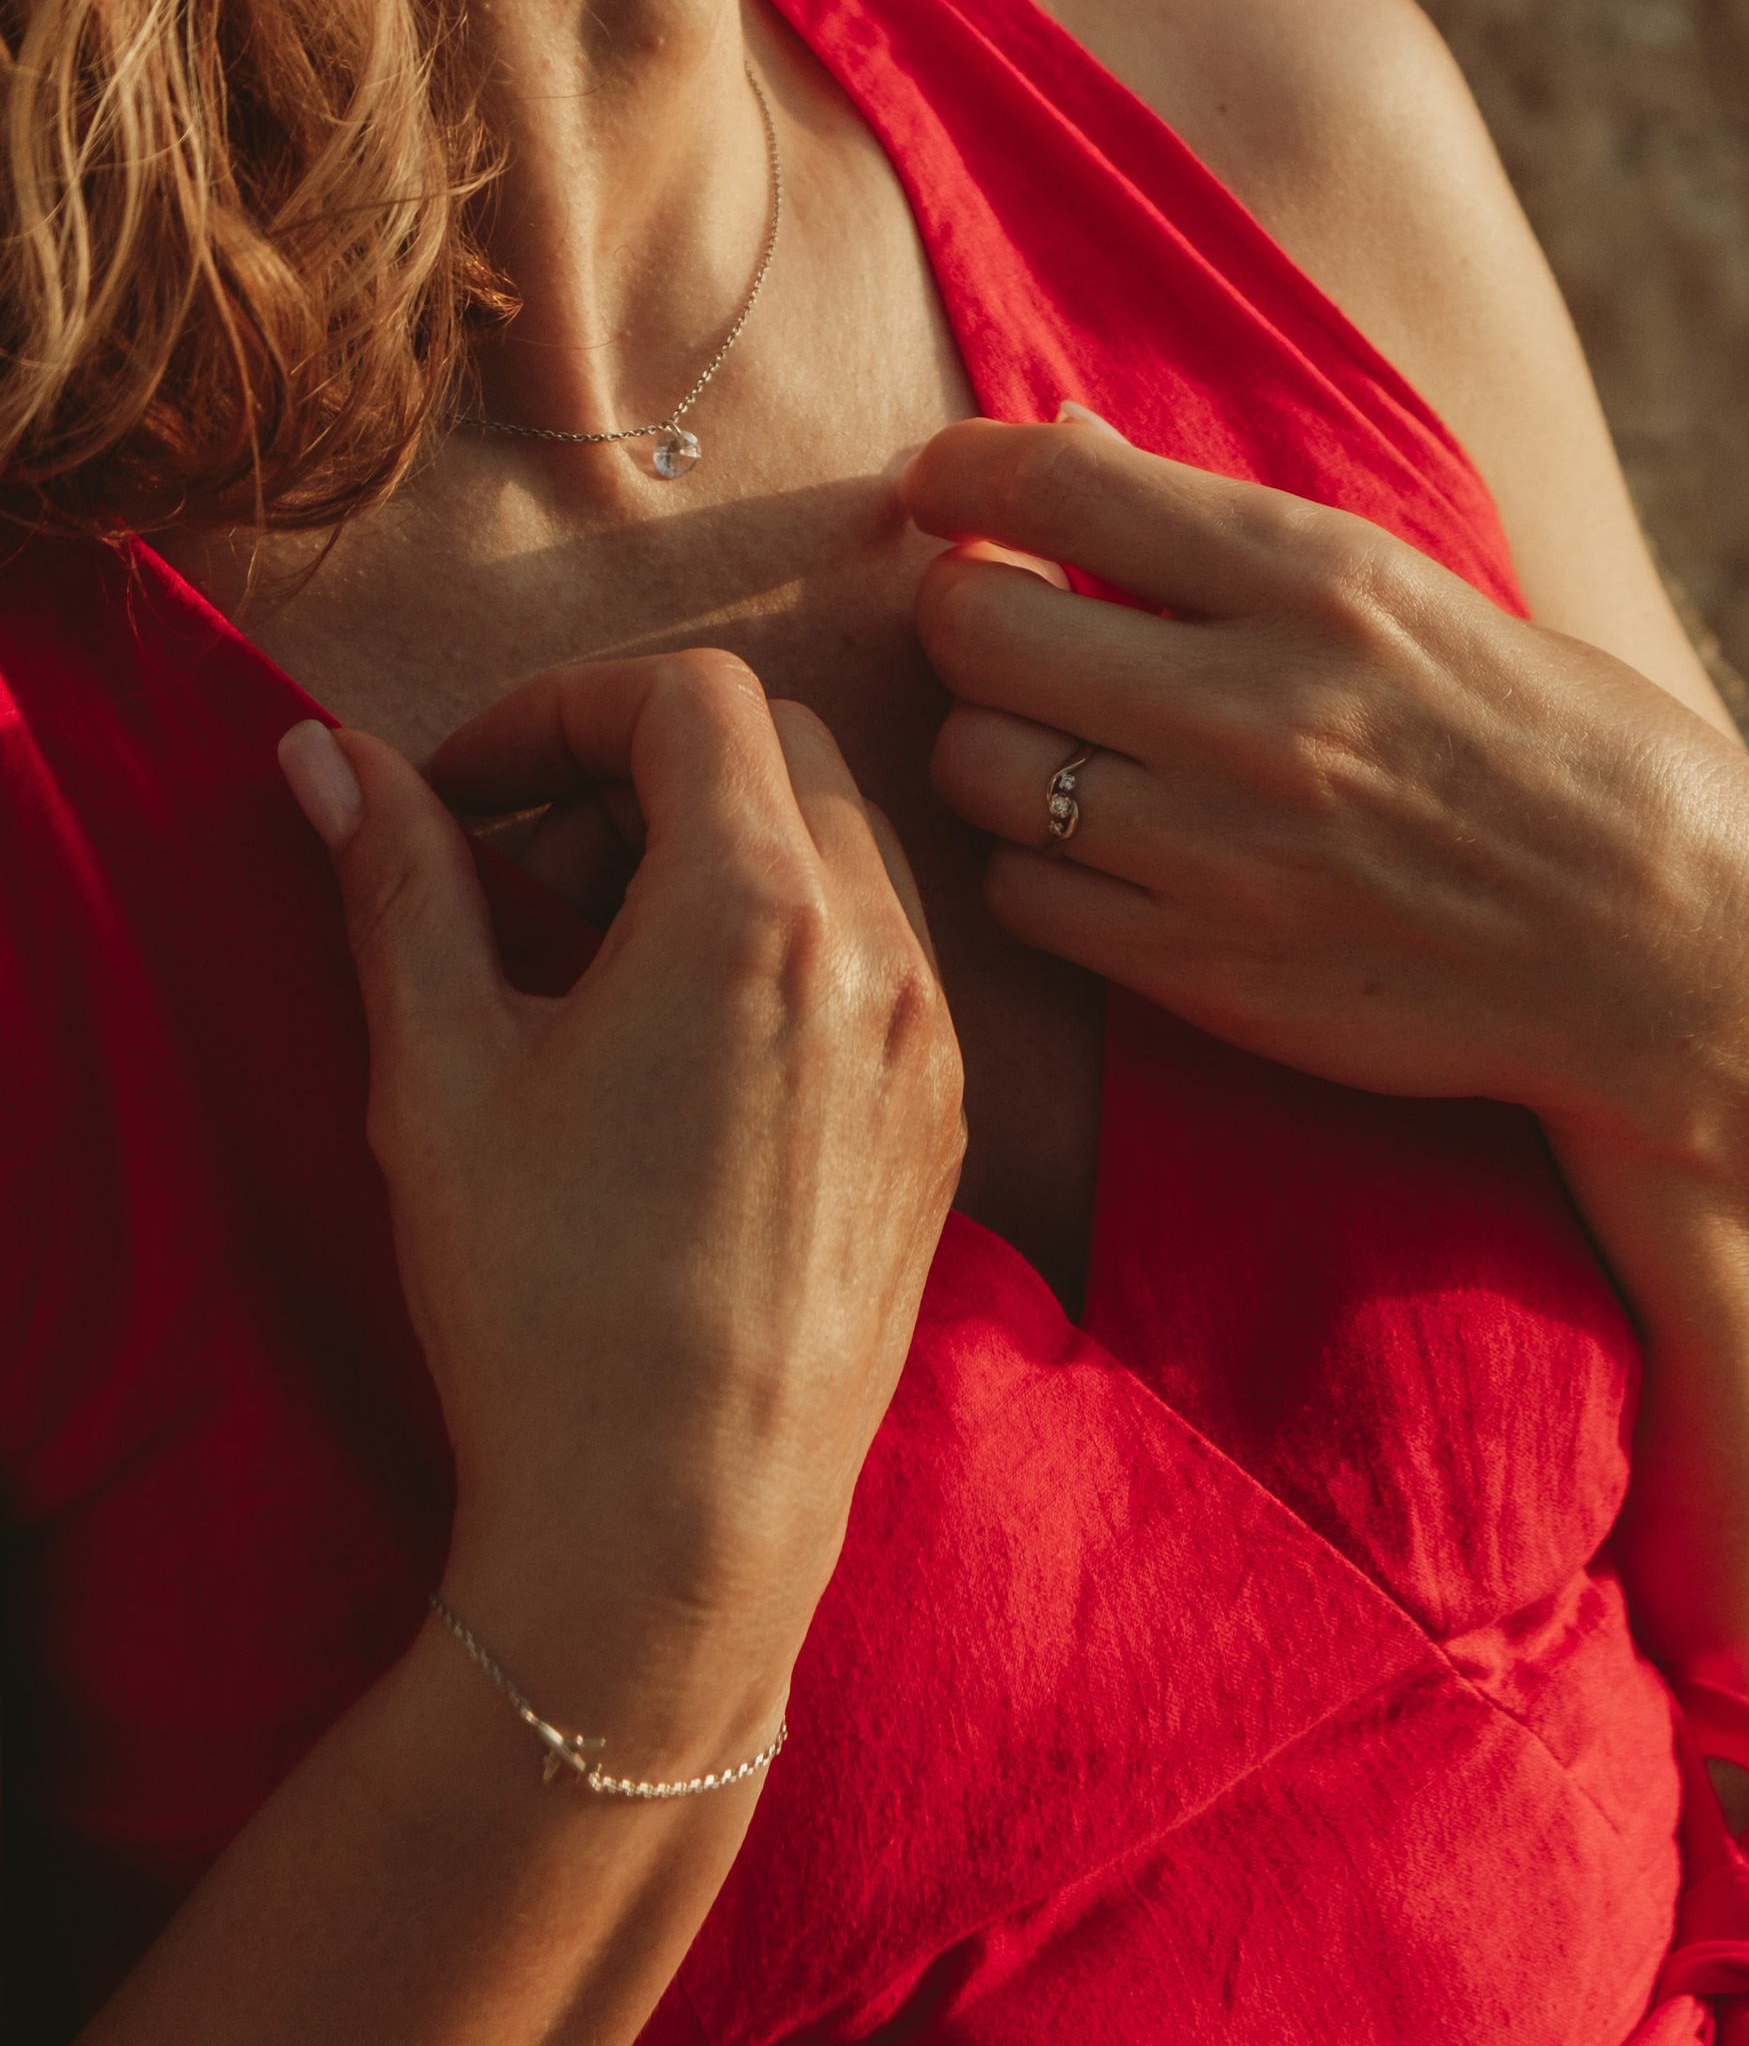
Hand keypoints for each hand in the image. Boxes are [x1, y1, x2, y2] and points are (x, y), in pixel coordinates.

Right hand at [278, 655, 964, 1756]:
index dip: (559, 711)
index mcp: (756, 910)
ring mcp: (931, 1033)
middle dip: (636, 771)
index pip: (686, 695)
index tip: (464, 797)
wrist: (677, 1531)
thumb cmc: (547, 1307)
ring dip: (715, 853)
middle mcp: (876, 947)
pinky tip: (682, 1055)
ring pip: (837, 845)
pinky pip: (879, 953)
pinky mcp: (944, 1115)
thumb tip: (328, 754)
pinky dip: (782, 941)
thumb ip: (401, 884)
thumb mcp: (441, 1077)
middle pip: (775, 748)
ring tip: (592, 973)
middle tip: (524, 883)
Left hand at [903, 414, 1748, 1157]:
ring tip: (1052, 735)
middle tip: (998, 615)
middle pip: (972, 624)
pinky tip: (1099, 842)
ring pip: (976, 766)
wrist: (1664, 950)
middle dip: (962, 606)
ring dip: (988, 741)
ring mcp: (1221, 848)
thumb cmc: (1546, 741)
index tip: (943, 483)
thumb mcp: (1414, 589)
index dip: (959, 472)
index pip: (1053, 482)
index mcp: (1321, 578)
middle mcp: (1256, 706)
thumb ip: (1223, 529)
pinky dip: (1031, 862)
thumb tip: (1058, 437)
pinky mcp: (1204, 972)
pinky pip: (1022, 896)